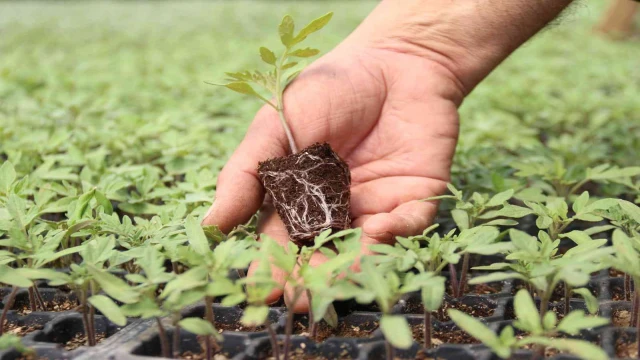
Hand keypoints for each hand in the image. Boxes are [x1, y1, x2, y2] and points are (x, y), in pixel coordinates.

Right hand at [202, 40, 464, 311]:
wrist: (394, 59)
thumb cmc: (328, 89)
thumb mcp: (276, 126)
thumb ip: (247, 174)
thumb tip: (210, 224)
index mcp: (301, 197)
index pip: (283, 241)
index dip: (272, 266)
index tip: (261, 291)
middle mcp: (338, 210)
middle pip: (322, 254)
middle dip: (311, 279)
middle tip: (300, 300)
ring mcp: (378, 206)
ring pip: (364, 249)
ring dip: (351, 267)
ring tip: (334, 283)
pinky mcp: (417, 196)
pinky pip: (409, 225)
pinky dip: (396, 232)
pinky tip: (377, 231)